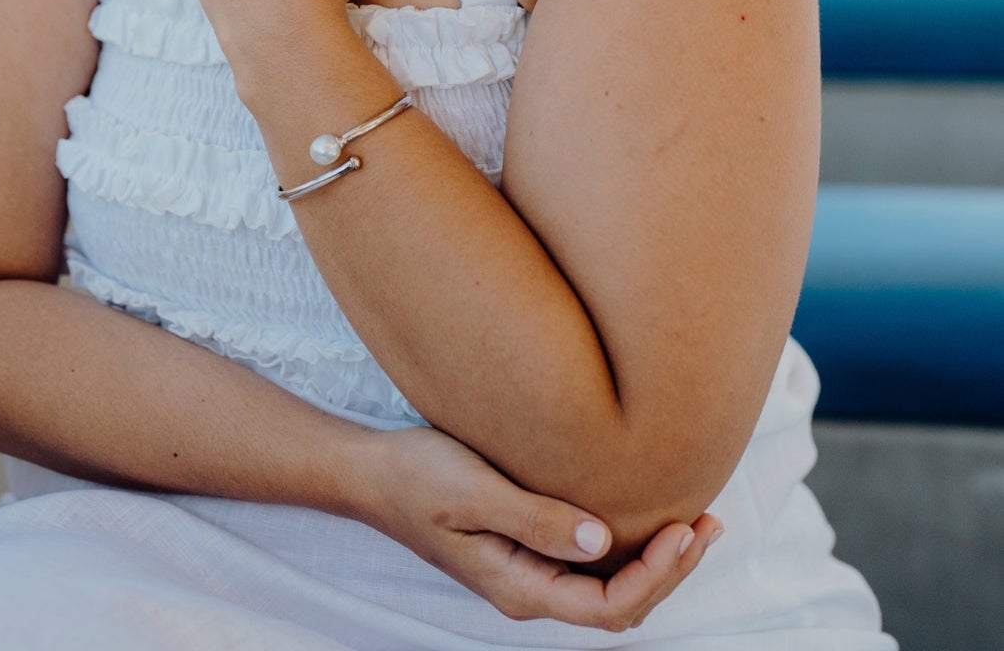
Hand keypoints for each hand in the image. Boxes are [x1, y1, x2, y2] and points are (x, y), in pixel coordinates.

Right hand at [352, 426, 722, 632]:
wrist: (371, 473)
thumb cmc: (415, 477)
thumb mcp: (473, 491)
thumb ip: (535, 519)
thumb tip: (601, 542)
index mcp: (520, 588)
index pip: (610, 607)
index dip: (657, 575)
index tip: (683, 528)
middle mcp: (530, 591)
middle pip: (620, 605)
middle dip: (672, 570)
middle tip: (710, 522)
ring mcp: (529, 572)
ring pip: (610, 587)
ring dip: (657, 561)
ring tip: (696, 522)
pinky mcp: (526, 548)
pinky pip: (592, 565)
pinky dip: (628, 547)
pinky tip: (644, 515)